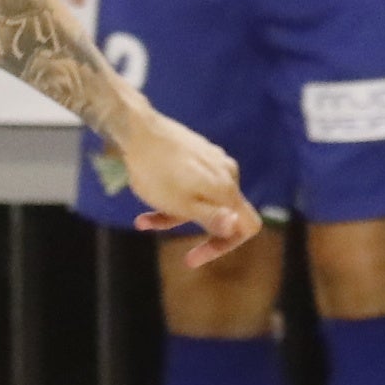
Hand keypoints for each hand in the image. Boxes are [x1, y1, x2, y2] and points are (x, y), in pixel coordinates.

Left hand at [107, 106, 256, 264]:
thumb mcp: (181, 205)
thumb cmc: (156, 172)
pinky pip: (192, 183)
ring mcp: (212, 160)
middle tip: (163, 235)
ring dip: (175, 213)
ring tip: (143, 220)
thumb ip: (212, 218)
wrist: (137, 130)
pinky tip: (148, 199)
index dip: (227, 245)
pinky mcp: (197, 152)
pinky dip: (173, 196)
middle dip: (192, 227)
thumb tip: (236, 227)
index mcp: (227, 188)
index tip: (198, 254)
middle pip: (222, 212)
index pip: (248, 226)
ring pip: (201, 198)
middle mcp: (227, 172)